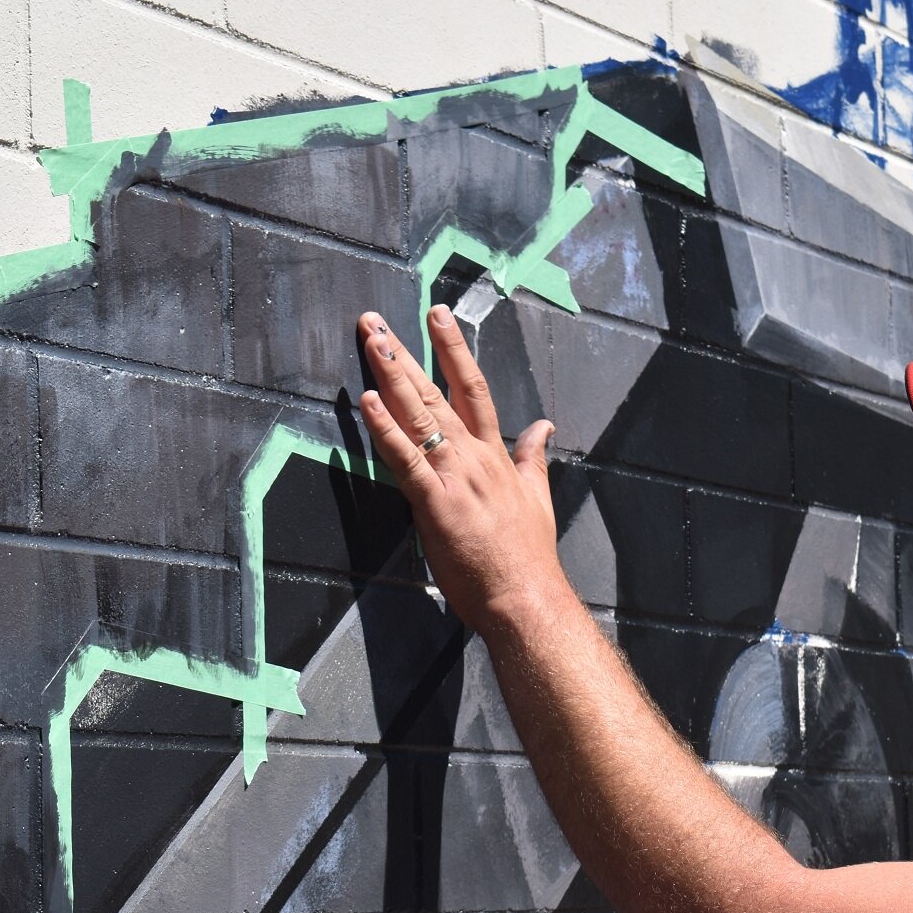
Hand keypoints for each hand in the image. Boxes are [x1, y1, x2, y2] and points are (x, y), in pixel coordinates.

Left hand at [356, 306, 568, 632]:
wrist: (526, 596)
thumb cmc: (527, 556)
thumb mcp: (537, 497)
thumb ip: (533, 458)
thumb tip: (544, 426)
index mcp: (496, 455)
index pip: (474, 388)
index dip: (453, 349)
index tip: (436, 316)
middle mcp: (474, 456)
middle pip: (436, 392)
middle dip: (404, 353)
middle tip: (375, 320)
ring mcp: (454, 477)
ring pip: (419, 415)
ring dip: (391, 376)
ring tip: (370, 342)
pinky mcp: (434, 502)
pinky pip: (405, 458)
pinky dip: (386, 428)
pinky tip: (368, 401)